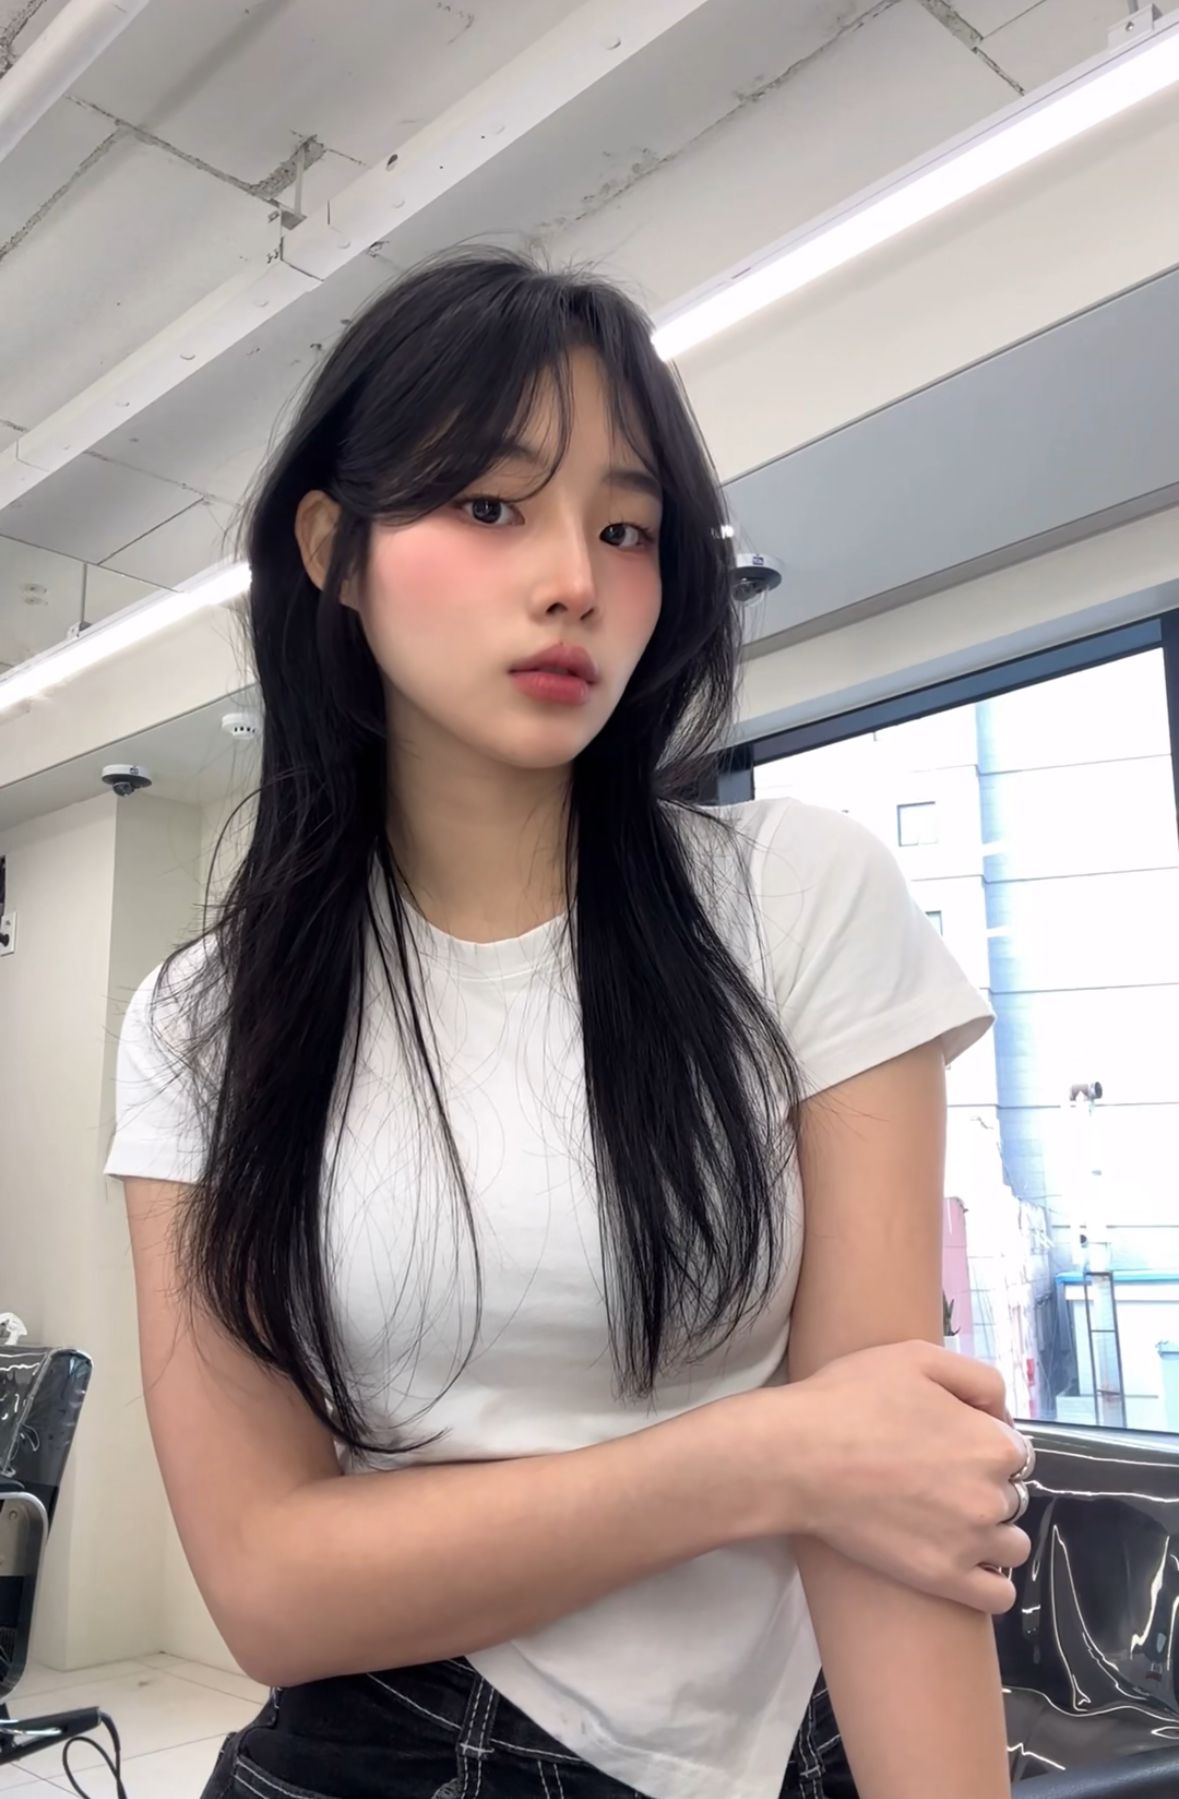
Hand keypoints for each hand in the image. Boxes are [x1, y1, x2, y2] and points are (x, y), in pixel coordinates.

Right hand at [735, 1342, 1031, 1612]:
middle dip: (983, 1485)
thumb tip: (1002, 1414)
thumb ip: (978, 1378)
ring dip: (991, 1532)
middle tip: (936, 1476)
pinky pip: (999, 1595)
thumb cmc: (852, 1400)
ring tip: (949, 1519)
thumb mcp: (918, 1357)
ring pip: (1012, 1545)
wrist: (798, 1457)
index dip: (982, 1441)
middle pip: (1011, 1495)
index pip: (1014, 1449)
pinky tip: (964, 1562)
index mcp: (993, 1443)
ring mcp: (971, 1543)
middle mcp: (993, 1496)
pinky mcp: (944, 1580)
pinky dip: (990, 1581)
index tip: (950, 1441)